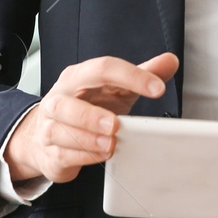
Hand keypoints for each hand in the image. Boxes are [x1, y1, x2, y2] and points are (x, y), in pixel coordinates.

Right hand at [4, 52, 178, 183]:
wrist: (47, 134)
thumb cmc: (86, 106)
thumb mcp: (115, 89)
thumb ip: (142, 74)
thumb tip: (169, 61)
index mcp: (77, 77)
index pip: (102, 69)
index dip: (131, 76)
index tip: (157, 88)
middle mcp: (59, 98)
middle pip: (67, 103)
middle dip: (90, 115)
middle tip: (116, 124)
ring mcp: (50, 125)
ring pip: (61, 131)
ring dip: (89, 139)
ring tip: (111, 144)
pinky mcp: (50, 150)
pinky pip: (64, 154)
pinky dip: (85, 156)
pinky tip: (103, 155)